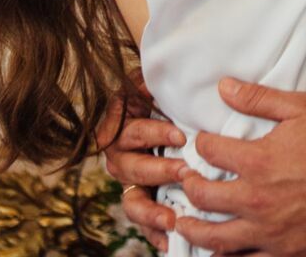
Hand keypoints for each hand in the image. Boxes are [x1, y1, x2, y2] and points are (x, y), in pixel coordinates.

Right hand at [99, 89, 185, 250]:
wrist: (165, 112)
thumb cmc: (162, 95)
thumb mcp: (153, 82)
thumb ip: (153, 78)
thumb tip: (159, 65)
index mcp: (121, 124)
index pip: (133, 131)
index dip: (154, 134)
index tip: (180, 136)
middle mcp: (120, 154)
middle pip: (132, 168)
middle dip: (159, 171)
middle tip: (185, 171)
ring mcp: (129, 181)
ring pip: (131, 201)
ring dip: (151, 211)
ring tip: (173, 217)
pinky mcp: (141, 200)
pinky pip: (142, 223)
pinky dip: (154, 233)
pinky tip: (170, 241)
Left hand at [175, 78, 305, 256]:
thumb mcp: (297, 108)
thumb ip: (258, 99)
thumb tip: (224, 87)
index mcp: (257, 162)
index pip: (211, 152)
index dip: (201, 144)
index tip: (200, 144)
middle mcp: (255, 200)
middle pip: (205, 197)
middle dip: (190, 187)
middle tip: (186, 182)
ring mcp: (268, 232)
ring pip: (217, 239)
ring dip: (194, 230)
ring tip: (184, 225)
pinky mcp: (284, 255)